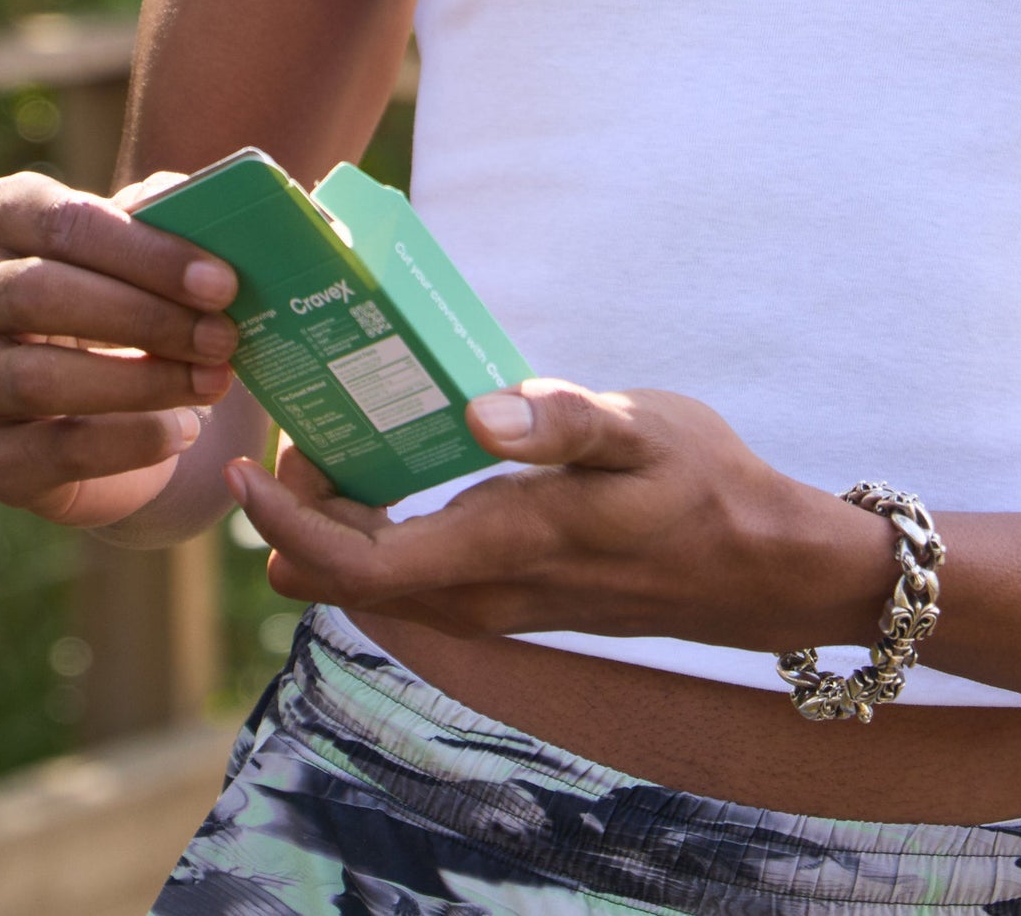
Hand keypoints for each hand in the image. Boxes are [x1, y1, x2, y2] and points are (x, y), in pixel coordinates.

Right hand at [0, 167, 242, 528]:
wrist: (113, 408)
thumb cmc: (132, 303)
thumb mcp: (150, 253)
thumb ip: (168, 218)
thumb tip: (193, 204)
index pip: (57, 220)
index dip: (142, 250)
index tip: (219, 281)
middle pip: (38, 293)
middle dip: (144, 316)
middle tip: (223, 335)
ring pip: (38, 378)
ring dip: (142, 382)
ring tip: (214, 381)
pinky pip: (52, 450)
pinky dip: (128, 442)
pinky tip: (183, 431)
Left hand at [228, 377, 896, 649]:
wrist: (765, 569)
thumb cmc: (705, 486)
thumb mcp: (644, 432)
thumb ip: (564, 420)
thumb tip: (479, 413)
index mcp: (503, 550)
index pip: (360, 567)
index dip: (289, 526)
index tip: (254, 464)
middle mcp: (488, 597)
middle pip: (352, 581)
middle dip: (299, 518)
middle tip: (299, 432)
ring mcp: (500, 608)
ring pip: (383, 587)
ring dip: (337, 530)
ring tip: (332, 445)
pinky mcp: (515, 602)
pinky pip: (419, 584)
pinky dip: (379, 538)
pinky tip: (389, 480)